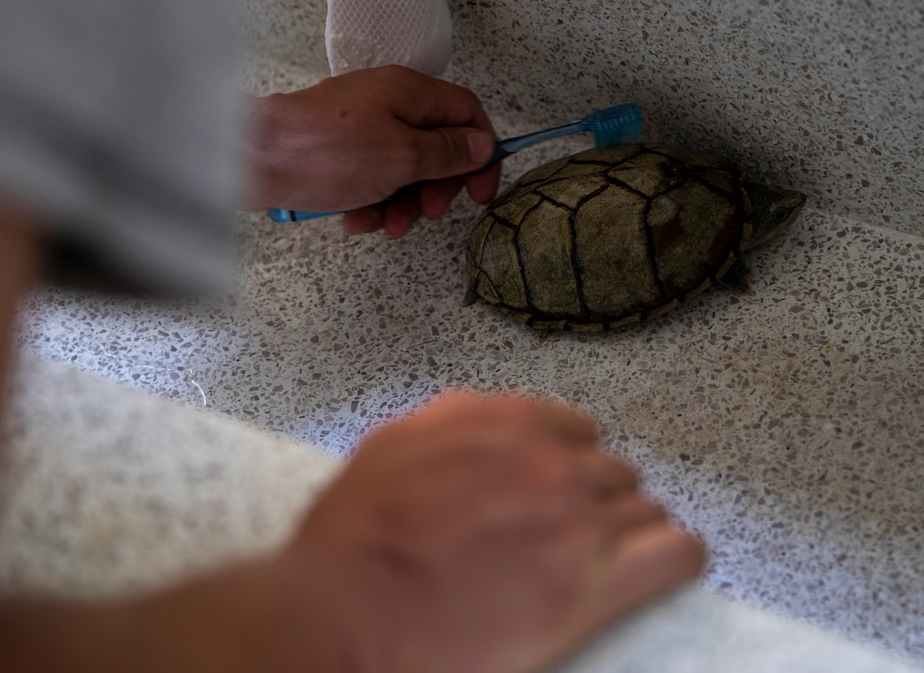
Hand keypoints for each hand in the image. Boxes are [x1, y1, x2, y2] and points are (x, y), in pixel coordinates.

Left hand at [246, 66, 501, 237]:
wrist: (254, 159)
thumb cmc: (325, 152)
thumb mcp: (402, 156)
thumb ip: (447, 152)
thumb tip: (481, 146)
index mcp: (410, 93)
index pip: (467, 114)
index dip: (481, 153)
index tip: (481, 190)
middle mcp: (387, 103)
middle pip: (436, 147)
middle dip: (436, 187)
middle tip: (428, 212)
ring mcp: (360, 128)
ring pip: (403, 169)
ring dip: (402, 203)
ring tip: (387, 225)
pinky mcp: (336, 152)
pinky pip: (370, 179)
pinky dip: (370, 202)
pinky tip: (355, 220)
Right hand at [280, 392, 704, 672]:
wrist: (350, 609)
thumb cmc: (356, 538)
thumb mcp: (392, 445)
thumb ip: (454, 423)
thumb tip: (488, 419)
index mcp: (502, 421)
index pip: (575, 427)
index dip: (569, 458)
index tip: (563, 480)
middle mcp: (548, 461)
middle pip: (611, 471)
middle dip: (597, 496)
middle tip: (574, 528)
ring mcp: (576, 523)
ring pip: (645, 508)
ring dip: (631, 527)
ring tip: (614, 553)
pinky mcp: (592, 588)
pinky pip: (675, 554)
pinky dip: (677, 556)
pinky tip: (669, 561)